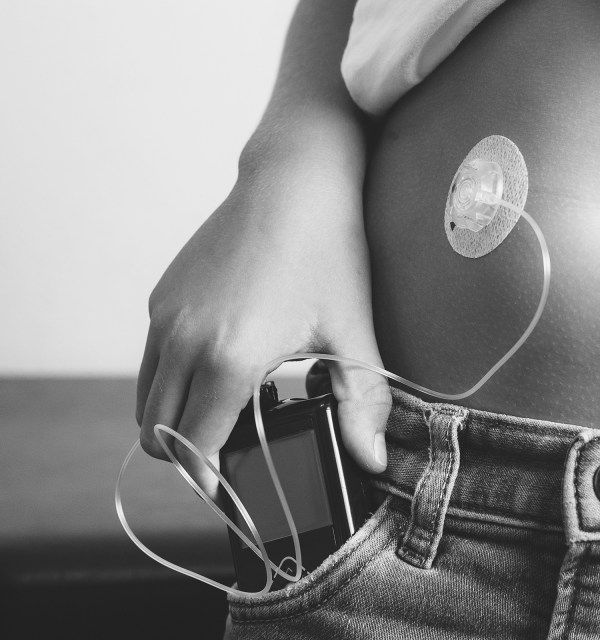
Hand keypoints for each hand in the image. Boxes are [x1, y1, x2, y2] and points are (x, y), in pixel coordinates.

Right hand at [136, 172, 390, 498]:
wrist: (294, 182)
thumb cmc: (327, 253)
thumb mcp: (351, 331)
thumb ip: (361, 402)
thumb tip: (372, 460)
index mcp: (228, 359)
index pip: (194, 449)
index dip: (211, 480)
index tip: (233, 490)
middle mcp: (183, 341)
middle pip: (157, 436)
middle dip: (190, 456)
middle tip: (233, 456)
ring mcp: (165, 317)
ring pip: (147, 401)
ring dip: (176, 421)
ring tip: (228, 415)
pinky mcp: (162, 297)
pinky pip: (152, 362)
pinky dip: (172, 382)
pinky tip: (221, 368)